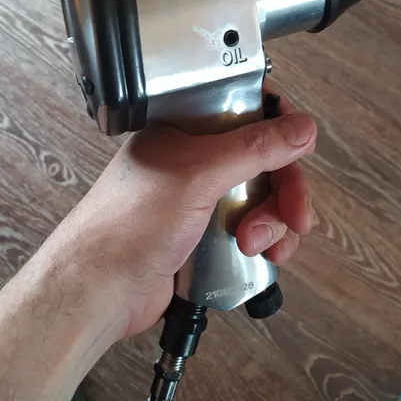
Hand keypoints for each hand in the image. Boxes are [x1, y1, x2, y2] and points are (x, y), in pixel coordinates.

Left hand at [58, 89, 316, 338]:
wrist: (98, 292)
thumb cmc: (127, 224)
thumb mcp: (198, 174)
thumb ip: (254, 147)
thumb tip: (302, 126)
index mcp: (186, 128)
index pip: (245, 109)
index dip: (278, 124)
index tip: (300, 145)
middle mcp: (197, 159)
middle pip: (265, 158)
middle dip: (285, 187)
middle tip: (295, 213)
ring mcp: (203, 197)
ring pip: (264, 196)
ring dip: (274, 221)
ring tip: (258, 243)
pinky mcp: (208, 233)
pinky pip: (254, 227)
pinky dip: (267, 241)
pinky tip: (263, 256)